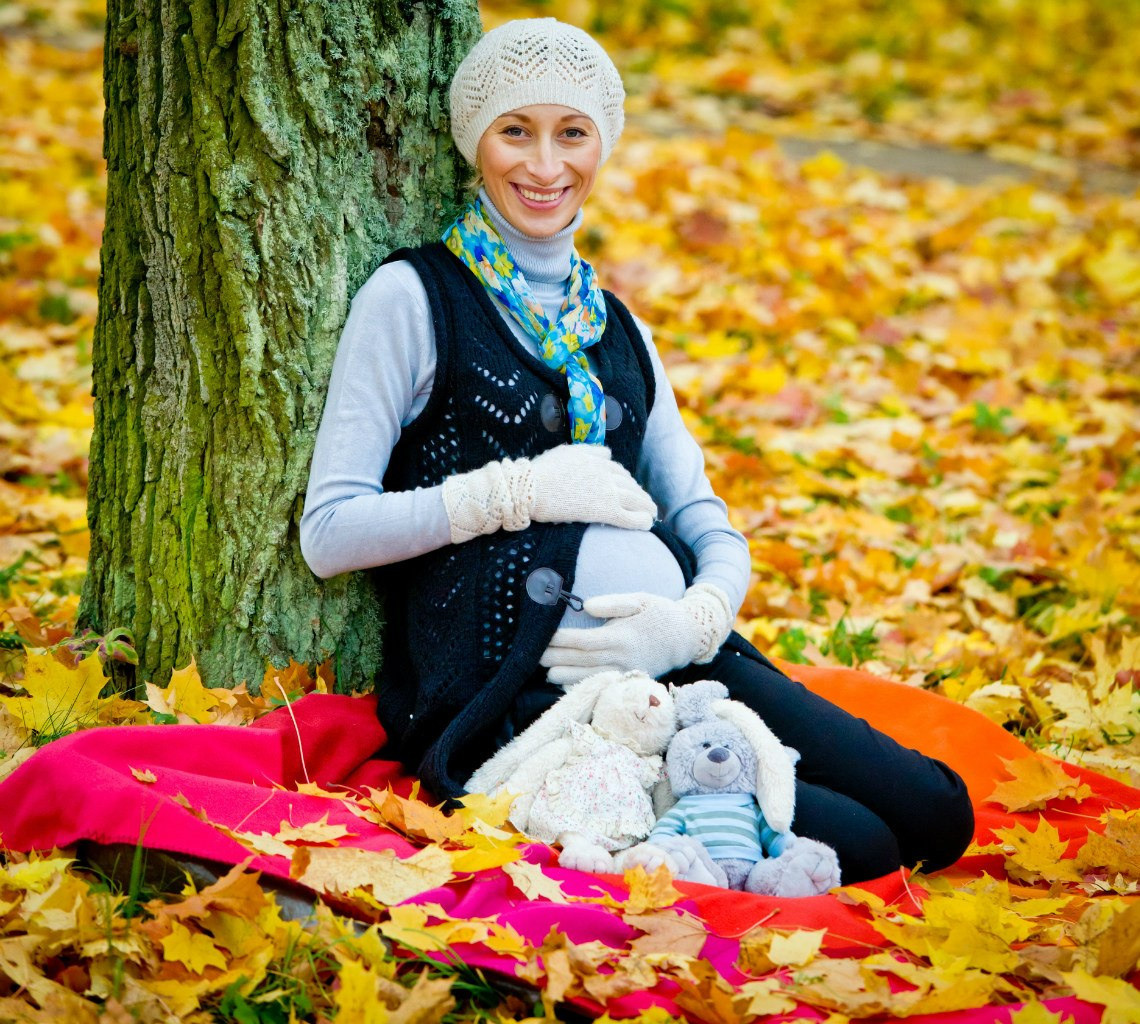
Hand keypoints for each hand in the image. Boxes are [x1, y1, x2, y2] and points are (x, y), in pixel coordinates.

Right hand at [530, 445, 654, 528]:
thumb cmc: (541, 472)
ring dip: (646, 505)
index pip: (616, 468)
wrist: (531, 488)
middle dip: (639, 492)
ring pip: (634, 497)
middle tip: (645, 501)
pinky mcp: (604, 509)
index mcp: (594, 458)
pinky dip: (641, 520)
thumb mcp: (565, 452)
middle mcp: (604, 472)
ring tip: (652, 512)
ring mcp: (606, 490)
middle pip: (629, 482)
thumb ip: (587, 451)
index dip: (625, 479)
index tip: (629, 486)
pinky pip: (629, 516)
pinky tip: (648, 524)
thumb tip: (607, 453)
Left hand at [540, 583, 732, 685]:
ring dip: (564, 676)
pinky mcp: (627, 680)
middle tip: (533, 656)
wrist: (686, 638)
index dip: (562, 640)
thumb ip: (613, 603)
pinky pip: (600, 686)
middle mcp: (621, 658)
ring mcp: (624, 672)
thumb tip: (586, 606)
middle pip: (581, 661)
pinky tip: (566, 683)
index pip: (584, 641)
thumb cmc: (660, 613)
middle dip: (556, 658)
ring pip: (588, 678)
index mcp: (622, 637)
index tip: (544, 636)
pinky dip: (581, 686)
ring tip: (544, 671)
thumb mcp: (641, 600)